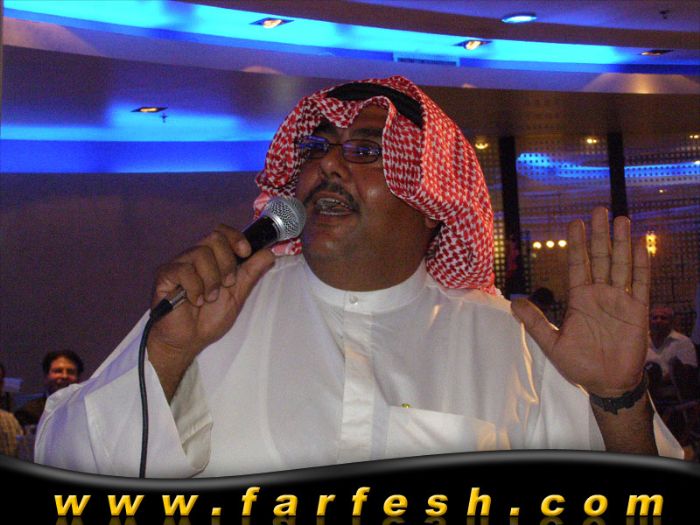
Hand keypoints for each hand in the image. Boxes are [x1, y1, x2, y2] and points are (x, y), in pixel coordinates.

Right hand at [147, 225, 274, 398]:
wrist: (189, 341)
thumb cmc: (209, 319)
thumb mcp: (238, 295)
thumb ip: (251, 273)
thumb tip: (269, 253)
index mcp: (212, 259)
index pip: (222, 232)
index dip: (235, 237)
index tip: (245, 252)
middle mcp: (195, 257)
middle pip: (215, 239)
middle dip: (227, 264)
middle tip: (226, 285)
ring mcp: (179, 264)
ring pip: (201, 253)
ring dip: (212, 280)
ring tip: (209, 299)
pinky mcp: (165, 275)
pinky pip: (184, 270)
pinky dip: (195, 288)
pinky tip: (195, 301)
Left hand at [512, 207, 649, 397]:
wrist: (606, 384)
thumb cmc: (580, 364)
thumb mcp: (551, 343)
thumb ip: (535, 322)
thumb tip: (513, 303)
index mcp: (580, 298)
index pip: (577, 264)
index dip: (577, 244)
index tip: (574, 222)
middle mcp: (600, 294)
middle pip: (600, 258)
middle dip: (599, 235)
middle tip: (598, 210)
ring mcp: (620, 300)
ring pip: (621, 265)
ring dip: (621, 243)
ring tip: (620, 219)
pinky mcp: (637, 310)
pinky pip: (640, 284)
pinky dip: (641, 265)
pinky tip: (641, 245)